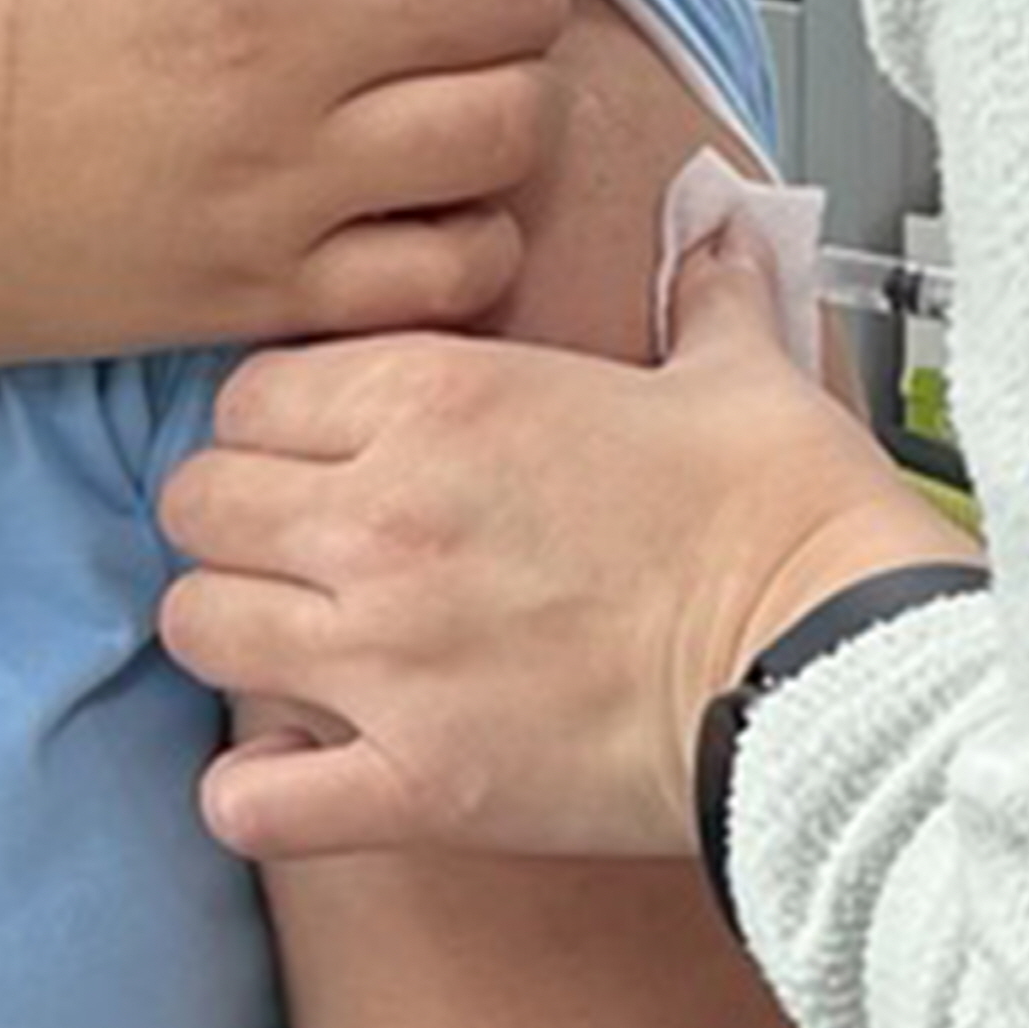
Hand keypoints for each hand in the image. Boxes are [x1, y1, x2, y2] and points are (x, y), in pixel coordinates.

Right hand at [0, 0, 567, 367]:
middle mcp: (271, 37)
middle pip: (516, 5)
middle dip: (518, 9)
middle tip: (474, 35)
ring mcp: (277, 173)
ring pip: (511, 130)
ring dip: (510, 122)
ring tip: (457, 128)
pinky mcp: (268, 289)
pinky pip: (454, 268)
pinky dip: (469, 245)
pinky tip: (424, 224)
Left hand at [157, 236, 982, 858]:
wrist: (832, 659)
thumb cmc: (787, 518)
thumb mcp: (738, 370)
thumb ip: (704, 289)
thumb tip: (723, 229)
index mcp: (438, 398)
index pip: (246, 393)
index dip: (279, 424)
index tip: (323, 453)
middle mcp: (381, 518)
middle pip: (197, 502)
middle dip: (238, 521)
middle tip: (304, 548)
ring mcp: (385, 656)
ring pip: (196, 625)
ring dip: (240, 633)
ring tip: (304, 645)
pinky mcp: (416, 780)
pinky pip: (249, 798)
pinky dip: (258, 792)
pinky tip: (307, 769)